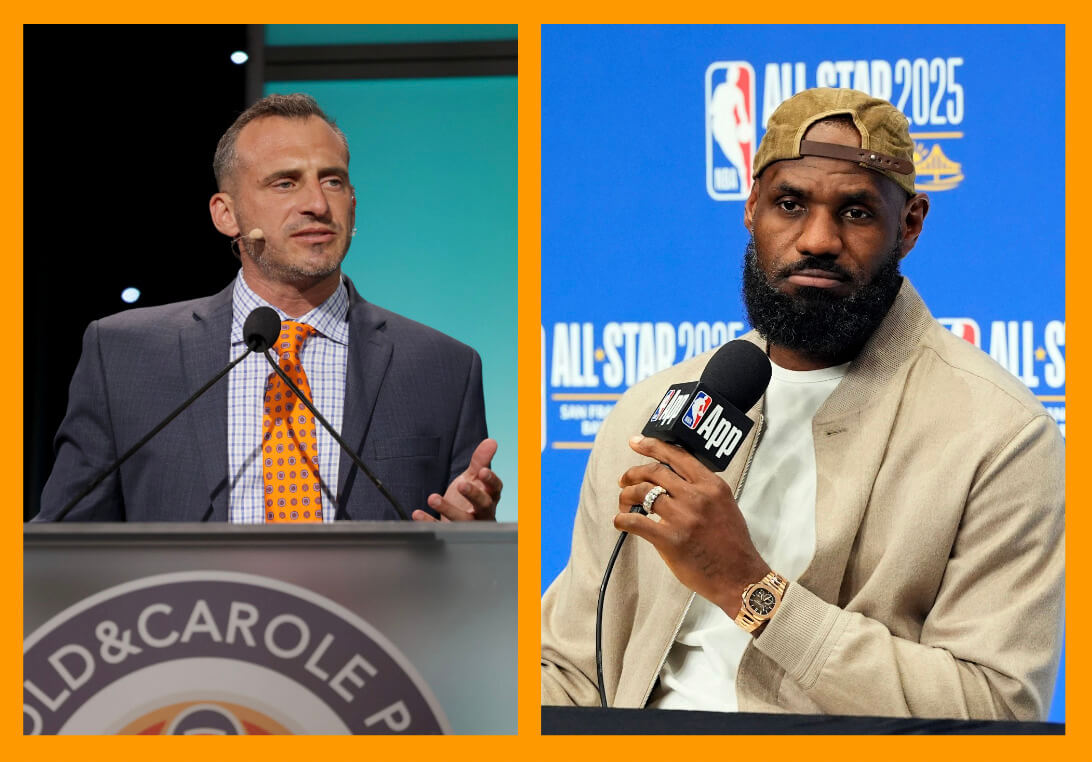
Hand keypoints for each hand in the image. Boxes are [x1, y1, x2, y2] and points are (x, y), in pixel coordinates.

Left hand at [412, 438, 501, 521]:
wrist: (460, 521)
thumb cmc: (470, 497)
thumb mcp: (474, 478)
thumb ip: (481, 461)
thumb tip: (491, 441)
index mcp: (490, 496)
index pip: (495, 488)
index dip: (491, 480)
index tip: (483, 471)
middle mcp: (482, 512)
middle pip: (483, 505)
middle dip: (473, 495)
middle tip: (461, 485)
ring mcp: (467, 524)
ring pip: (462, 520)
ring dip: (447, 509)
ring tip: (432, 497)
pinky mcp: (451, 532)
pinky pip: (441, 528)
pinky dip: (428, 521)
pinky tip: (417, 513)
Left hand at [615, 435, 768, 617]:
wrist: (739, 577)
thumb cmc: (731, 544)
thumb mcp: (724, 505)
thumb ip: (702, 488)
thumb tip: (672, 478)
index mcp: (712, 485)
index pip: (677, 456)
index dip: (652, 446)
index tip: (636, 442)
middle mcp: (697, 496)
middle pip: (654, 471)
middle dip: (633, 473)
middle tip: (624, 480)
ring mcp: (683, 517)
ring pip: (643, 493)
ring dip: (626, 495)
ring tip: (624, 502)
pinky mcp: (670, 539)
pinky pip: (636, 521)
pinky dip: (622, 519)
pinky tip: (620, 521)